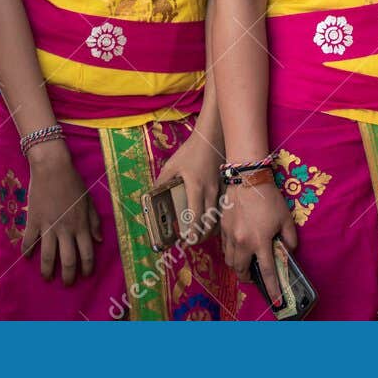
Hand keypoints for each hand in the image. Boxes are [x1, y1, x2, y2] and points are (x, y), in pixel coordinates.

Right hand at [24, 142, 102, 284]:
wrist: (52, 168)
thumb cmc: (73, 182)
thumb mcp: (89, 201)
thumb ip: (94, 222)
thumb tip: (99, 241)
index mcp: (81, 225)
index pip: (87, 253)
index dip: (87, 267)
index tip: (85, 274)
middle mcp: (66, 229)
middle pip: (68, 260)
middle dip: (68, 276)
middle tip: (67, 283)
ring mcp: (48, 226)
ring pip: (48, 256)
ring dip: (47, 270)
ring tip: (47, 277)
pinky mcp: (34, 221)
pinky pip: (29, 242)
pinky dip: (27, 252)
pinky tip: (27, 258)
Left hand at [155, 126, 222, 243]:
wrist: (212, 136)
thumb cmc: (191, 150)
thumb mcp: (172, 165)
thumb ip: (162, 181)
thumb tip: (151, 194)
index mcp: (196, 188)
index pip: (195, 217)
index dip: (192, 232)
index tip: (186, 241)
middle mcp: (210, 191)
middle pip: (209, 221)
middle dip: (202, 235)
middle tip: (193, 241)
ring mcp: (221, 189)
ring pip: (219, 216)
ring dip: (211, 228)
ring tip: (202, 234)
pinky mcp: (226, 185)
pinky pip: (224, 207)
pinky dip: (219, 216)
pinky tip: (214, 218)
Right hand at [221, 180, 295, 310]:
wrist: (246, 178)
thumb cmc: (269, 198)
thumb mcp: (285, 218)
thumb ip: (289, 238)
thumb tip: (288, 250)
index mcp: (260, 242)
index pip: (267, 271)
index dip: (272, 287)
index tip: (275, 299)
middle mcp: (242, 242)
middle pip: (241, 270)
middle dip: (247, 278)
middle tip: (253, 277)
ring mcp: (229, 235)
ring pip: (230, 260)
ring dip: (237, 266)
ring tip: (245, 264)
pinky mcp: (222, 227)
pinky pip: (224, 247)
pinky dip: (231, 252)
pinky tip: (237, 247)